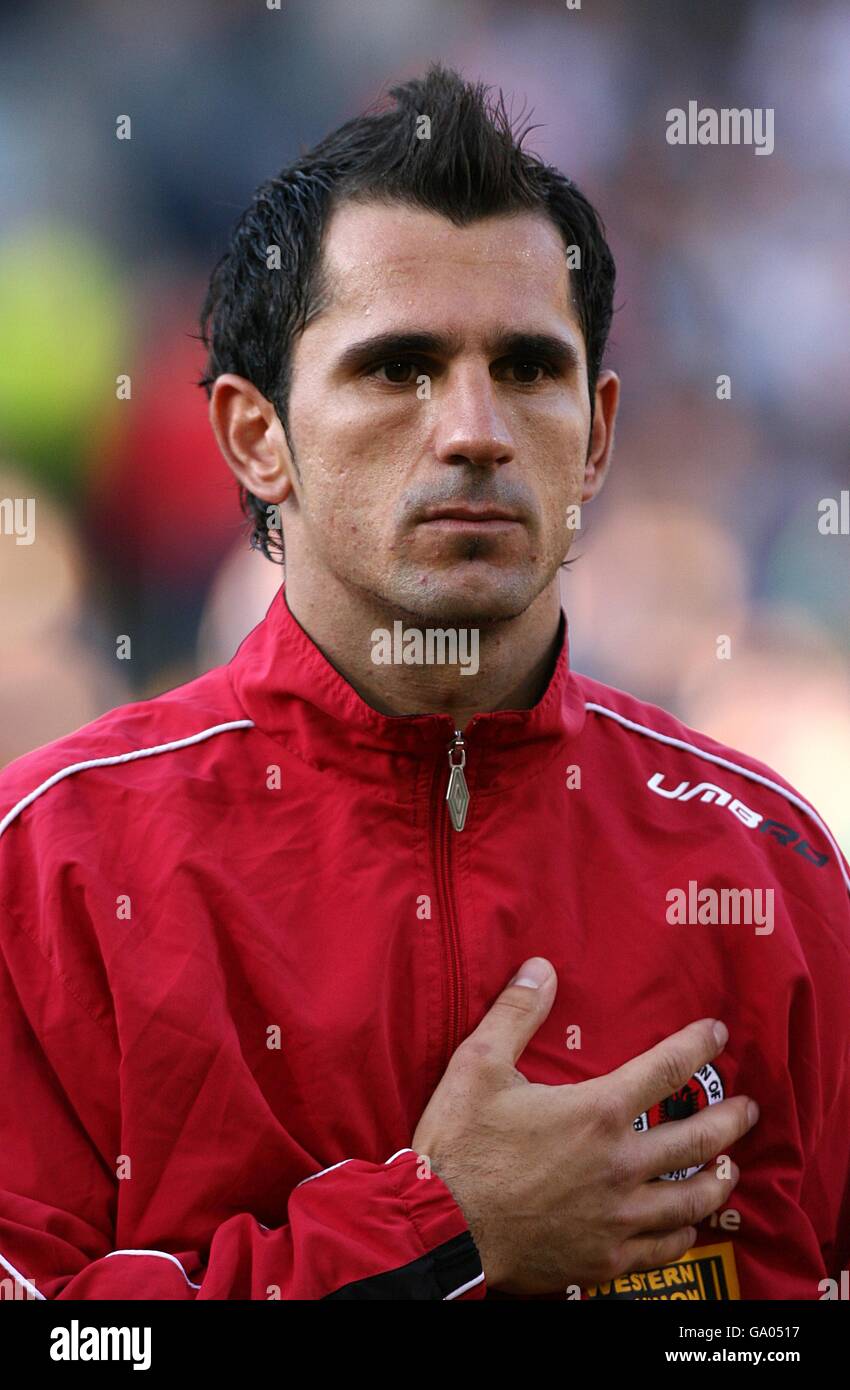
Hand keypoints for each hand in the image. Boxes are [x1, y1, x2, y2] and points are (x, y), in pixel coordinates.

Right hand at [412, 956, 756, 1294]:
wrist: (440, 1228)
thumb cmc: (459, 1146)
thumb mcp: (478, 1065)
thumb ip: (516, 1013)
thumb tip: (541, 968)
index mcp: (596, 1112)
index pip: (665, 1069)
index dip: (697, 1045)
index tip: (717, 1034)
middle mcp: (620, 1165)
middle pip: (697, 1139)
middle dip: (731, 1119)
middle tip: (749, 1110)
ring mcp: (617, 1218)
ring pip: (690, 1200)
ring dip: (718, 1180)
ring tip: (729, 1168)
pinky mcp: (605, 1259)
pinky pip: (663, 1249)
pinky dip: (682, 1233)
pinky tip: (686, 1226)